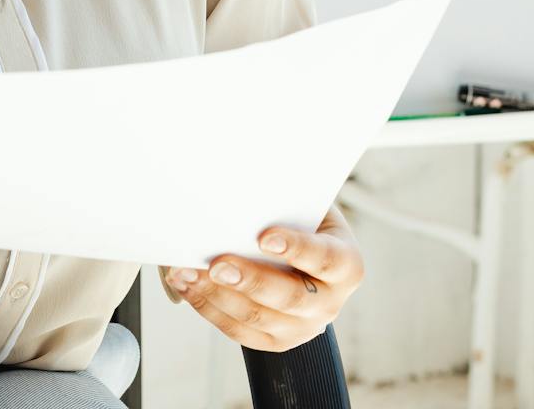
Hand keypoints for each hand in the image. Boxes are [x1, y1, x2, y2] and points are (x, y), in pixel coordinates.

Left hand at [159, 204, 362, 352]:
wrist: (303, 255)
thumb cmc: (300, 223)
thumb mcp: (305, 208)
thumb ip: (284, 203)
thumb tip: (244, 192)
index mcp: (346, 265)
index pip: (327, 260)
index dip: (297, 249)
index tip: (264, 236)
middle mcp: (329, 303)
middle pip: (290, 298)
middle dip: (250, 280)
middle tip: (217, 263)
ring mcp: (302, 327)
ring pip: (258, 318)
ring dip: (217, 295)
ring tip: (187, 271)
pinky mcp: (274, 340)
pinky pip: (238, 331)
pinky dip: (208, 307)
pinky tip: (188, 285)